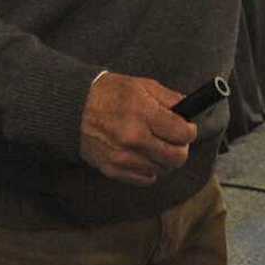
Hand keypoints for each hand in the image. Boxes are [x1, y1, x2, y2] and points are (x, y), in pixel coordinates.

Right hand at [79, 73, 196, 185]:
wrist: (74, 108)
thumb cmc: (110, 93)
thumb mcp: (142, 85)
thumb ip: (169, 98)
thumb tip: (189, 109)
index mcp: (143, 113)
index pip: (182, 133)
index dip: (190, 131)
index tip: (187, 128)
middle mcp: (134, 138)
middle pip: (176, 157)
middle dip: (181, 148)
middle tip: (175, 140)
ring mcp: (122, 157)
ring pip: (162, 170)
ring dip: (164, 159)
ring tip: (156, 146)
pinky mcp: (112, 169)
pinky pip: (144, 179)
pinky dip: (149, 170)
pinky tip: (144, 156)